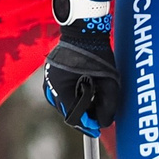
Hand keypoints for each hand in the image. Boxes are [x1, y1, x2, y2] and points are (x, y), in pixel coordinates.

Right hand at [43, 0, 120, 136]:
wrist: (84, 30)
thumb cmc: (97, 53)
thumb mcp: (108, 82)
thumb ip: (108, 105)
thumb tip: (105, 123)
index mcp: (62, 89)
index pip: (73, 117)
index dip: (87, 125)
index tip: (98, 128)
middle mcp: (51, 86)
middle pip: (67, 111)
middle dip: (83, 116)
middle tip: (98, 119)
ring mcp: (49, 80)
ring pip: (64, 104)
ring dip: (78, 107)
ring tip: (93, 106)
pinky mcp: (52, 74)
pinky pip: (61, 93)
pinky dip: (73, 97)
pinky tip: (85, 95)